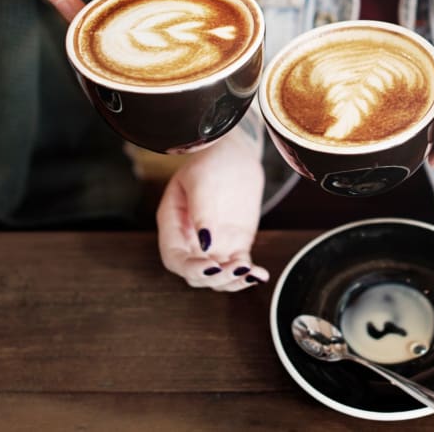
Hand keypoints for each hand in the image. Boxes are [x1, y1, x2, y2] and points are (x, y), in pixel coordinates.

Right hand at [156, 126, 268, 290]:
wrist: (236, 153)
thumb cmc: (211, 160)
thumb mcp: (201, 180)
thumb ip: (201, 211)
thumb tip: (205, 245)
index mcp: (173, 225)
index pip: (175, 258)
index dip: (190, 268)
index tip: (210, 266)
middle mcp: (190, 240)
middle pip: (196, 274)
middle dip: (214, 277)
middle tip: (235, 267)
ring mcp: (214, 245)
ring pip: (218, 278)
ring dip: (233, 281)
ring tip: (250, 272)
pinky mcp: (236, 244)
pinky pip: (239, 267)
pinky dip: (248, 275)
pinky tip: (260, 275)